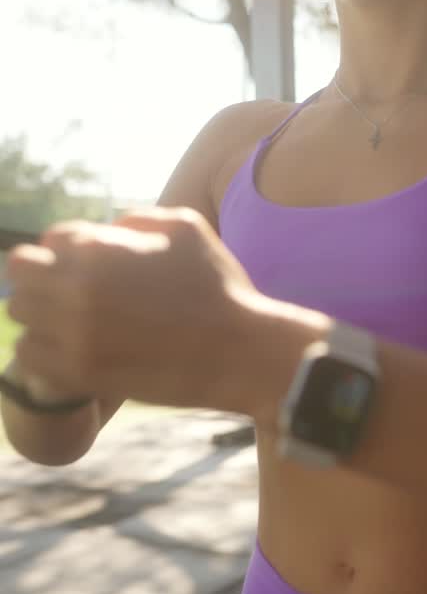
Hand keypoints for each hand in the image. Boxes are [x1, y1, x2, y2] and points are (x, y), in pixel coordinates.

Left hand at [6, 208, 269, 412]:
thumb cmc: (218, 287)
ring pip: (19, 313)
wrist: (238, 352)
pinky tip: (71, 350)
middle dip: (42, 276)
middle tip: (68, 292)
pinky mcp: (79, 373)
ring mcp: (75, 333)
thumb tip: (110, 229)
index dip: (69, 250)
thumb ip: (138, 220)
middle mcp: (79, 288)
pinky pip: (28, 355)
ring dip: (39, 312)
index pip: (52, 239)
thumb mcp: (187, 228)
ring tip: (70, 322)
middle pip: (20, 271)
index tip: (87, 265)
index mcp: (102, 250)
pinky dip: (42, 350)